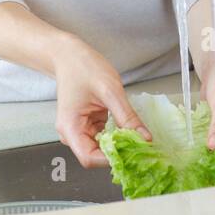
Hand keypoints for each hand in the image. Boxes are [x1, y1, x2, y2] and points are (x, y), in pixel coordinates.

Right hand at [51, 36, 150, 168]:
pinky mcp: (87, 125)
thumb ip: (127, 117)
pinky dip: (117, 135)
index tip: (133, 151)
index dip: (112, 159)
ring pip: (101, 148)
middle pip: (96, 156)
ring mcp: (79, 130)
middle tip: (141, 145)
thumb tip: (144, 138)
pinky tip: (128, 129)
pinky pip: (103, 137)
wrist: (69, 55)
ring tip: (137, 136)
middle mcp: (71, 134)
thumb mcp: (110, 91)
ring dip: (119, 144)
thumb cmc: (84, 68)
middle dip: (118, 152)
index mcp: (70, 128)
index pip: (90, 158)